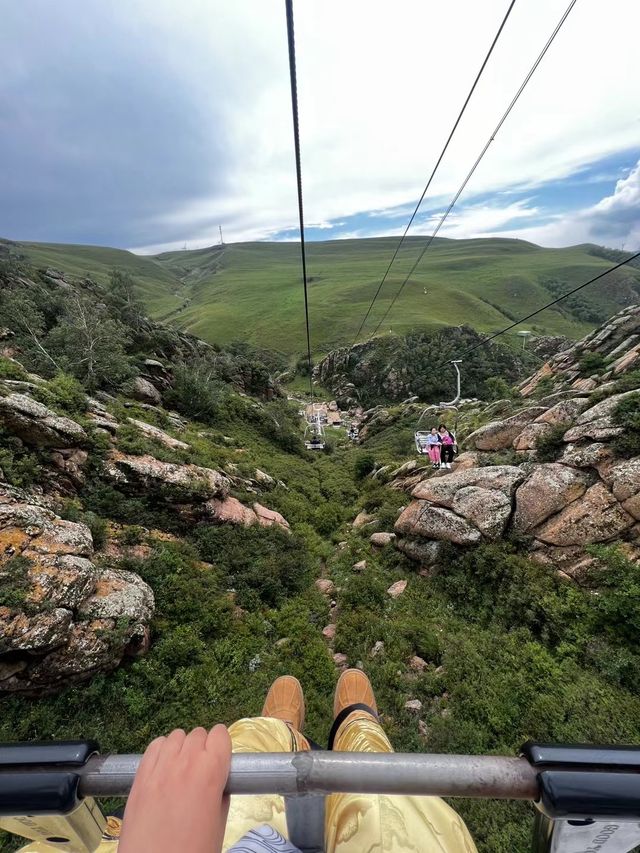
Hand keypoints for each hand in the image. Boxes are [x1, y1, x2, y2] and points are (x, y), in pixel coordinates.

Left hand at [119, 726, 231, 852]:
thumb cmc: (190, 852)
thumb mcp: (219, 824)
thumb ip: (220, 794)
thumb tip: (217, 782)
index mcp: (211, 772)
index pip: (221, 734)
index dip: (222, 745)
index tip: (220, 756)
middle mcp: (185, 762)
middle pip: (198, 733)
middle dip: (203, 746)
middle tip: (202, 768)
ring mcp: (160, 767)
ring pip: (175, 736)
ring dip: (182, 747)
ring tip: (182, 768)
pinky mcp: (140, 776)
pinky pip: (153, 746)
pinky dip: (161, 750)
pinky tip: (164, 767)